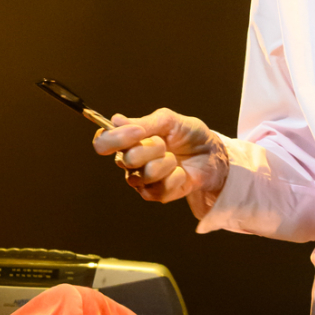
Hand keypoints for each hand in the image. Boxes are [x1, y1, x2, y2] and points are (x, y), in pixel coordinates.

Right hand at [92, 109, 230, 217]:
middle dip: (153, 148)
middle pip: (126, 158)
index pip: (102, 142)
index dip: (115, 138)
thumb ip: (143, 122)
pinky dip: (175, 178)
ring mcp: (141, 180)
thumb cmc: (189, 135)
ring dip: (166, 163)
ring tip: (175, 158)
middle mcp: (129, 161)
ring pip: (144, 174)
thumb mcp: (169, 120)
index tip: (139, 132)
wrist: (212, 155)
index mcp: (127, 140)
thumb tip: (116, 120)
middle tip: (166, 144)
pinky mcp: (155, 194)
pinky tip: (180, 173)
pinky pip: (159, 189)